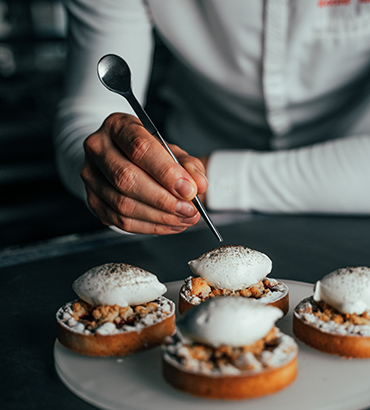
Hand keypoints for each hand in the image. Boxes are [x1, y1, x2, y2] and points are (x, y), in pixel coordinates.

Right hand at [80, 113, 208, 234]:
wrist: (117, 156)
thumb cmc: (145, 151)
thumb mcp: (169, 149)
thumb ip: (187, 165)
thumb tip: (199, 185)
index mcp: (117, 126)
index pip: (139, 148)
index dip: (166, 172)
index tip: (189, 189)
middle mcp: (98, 148)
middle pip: (127, 179)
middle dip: (163, 200)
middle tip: (189, 210)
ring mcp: (91, 176)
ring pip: (123, 204)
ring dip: (159, 217)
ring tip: (184, 219)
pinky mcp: (92, 200)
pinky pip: (120, 221)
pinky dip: (149, 227)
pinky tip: (169, 224)